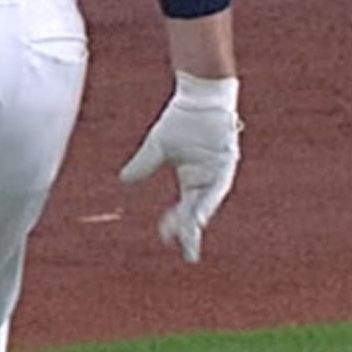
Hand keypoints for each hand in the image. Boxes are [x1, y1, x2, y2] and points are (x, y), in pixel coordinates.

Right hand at [118, 73, 239, 262]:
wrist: (198, 95)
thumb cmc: (182, 118)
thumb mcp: (157, 146)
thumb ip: (143, 165)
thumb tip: (124, 181)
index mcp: (193, 179)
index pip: (184, 210)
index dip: (176, 225)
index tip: (166, 239)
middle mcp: (208, 179)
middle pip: (198, 211)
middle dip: (192, 233)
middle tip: (189, 256)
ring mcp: (219, 171)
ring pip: (209, 201)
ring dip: (201, 218)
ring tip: (192, 237)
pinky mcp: (227, 160)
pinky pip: (219, 184)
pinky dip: (210, 199)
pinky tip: (201, 213)